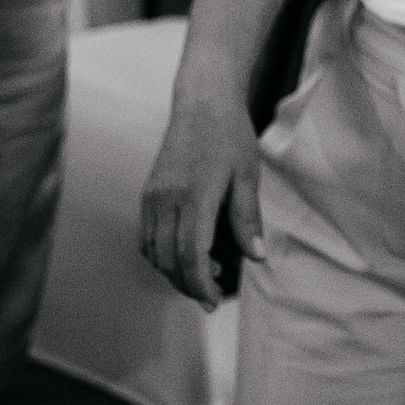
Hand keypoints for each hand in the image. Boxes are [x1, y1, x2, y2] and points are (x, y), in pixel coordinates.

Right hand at [139, 94, 263, 309]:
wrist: (202, 104)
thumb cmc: (230, 137)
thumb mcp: (248, 176)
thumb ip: (248, 218)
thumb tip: (256, 256)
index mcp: (195, 196)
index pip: (191, 254)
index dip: (201, 283)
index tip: (214, 300)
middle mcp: (167, 199)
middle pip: (169, 259)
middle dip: (188, 285)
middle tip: (210, 298)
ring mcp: (153, 197)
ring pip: (154, 251)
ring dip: (174, 272)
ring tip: (204, 274)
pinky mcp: (148, 194)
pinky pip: (147, 236)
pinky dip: (162, 254)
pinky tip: (186, 254)